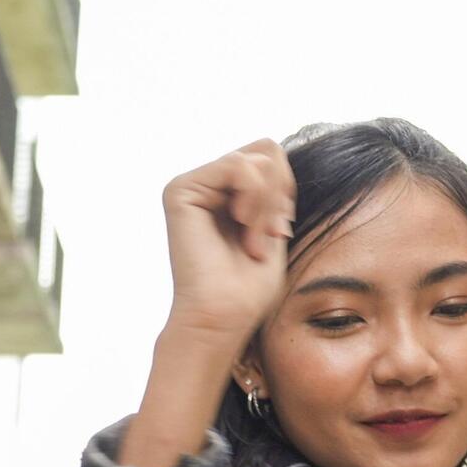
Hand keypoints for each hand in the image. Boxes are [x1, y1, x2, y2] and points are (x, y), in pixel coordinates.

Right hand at [160, 139, 298, 346]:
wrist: (223, 317)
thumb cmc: (248, 287)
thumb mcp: (272, 225)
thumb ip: (271, 187)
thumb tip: (273, 149)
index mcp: (223, 193)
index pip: (270, 156)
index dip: (286, 188)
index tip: (278, 229)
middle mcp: (203, 184)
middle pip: (266, 150)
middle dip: (279, 193)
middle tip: (267, 234)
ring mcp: (190, 184)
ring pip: (256, 158)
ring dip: (267, 204)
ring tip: (253, 239)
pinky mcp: (180, 189)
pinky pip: (238, 165)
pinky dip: (255, 199)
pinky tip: (241, 225)